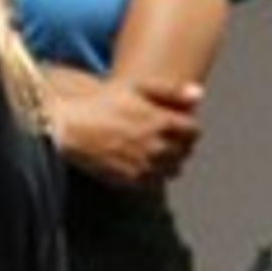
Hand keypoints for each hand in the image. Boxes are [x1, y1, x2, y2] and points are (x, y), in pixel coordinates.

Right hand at [44, 70, 207, 189]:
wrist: (71, 128)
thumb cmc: (103, 103)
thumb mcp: (137, 88)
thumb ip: (171, 91)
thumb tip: (200, 94)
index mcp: (162, 121)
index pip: (194, 131)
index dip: (187, 127)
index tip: (176, 124)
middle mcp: (158, 146)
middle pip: (186, 151)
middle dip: (180, 144)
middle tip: (165, 137)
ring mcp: (145, 165)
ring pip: (174, 169)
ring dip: (170, 161)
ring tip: (154, 150)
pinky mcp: (132, 180)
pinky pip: (156, 183)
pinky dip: (155, 174)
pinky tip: (142, 163)